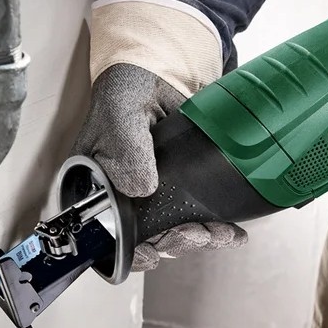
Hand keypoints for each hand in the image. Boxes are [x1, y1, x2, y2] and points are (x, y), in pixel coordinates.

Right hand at [71, 0, 247, 270]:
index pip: (103, 234)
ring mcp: (153, 198)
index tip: (152, 254)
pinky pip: (196, 220)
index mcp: (95, 188)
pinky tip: (232, 232)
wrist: (163, 73)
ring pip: (173, 235)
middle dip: (173, 244)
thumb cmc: (128, 90)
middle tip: (196, 234)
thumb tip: (142, 187)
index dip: (126, 252)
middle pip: (144, 241)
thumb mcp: (121, 113)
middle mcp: (121, 199)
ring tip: (219, 234)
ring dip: (198, 240)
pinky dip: (215, 230)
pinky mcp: (182, 192)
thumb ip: (126, 147)